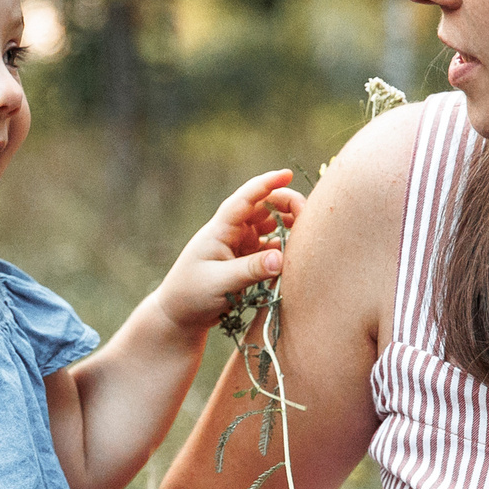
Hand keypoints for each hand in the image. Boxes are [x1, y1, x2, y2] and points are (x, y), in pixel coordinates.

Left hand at [146, 170, 304, 335]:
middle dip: (287, 206)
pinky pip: (273, 247)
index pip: (246, 198)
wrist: (180, 314)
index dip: (267, 183)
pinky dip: (285, 248)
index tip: (287, 174)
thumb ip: (250, 270)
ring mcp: (242, 244)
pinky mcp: (248, 260)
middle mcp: (233, 231)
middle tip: (308, 219)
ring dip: (290, 226)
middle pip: (265, 207)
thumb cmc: (191, 294)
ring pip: (272, 225)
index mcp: (222, 228)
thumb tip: (281, 258)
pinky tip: (296, 256)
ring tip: (307, 237)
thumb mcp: (220, 282)